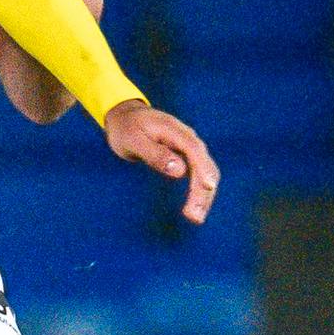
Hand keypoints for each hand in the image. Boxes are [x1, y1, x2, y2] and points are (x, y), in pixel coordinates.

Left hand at [102, 101, 220, 223]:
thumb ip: (155, 154)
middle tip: (195, 217)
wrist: (126, 117)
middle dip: (203, 191)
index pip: (195, 151)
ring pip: (205, 172)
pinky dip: (200, 191)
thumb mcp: (134, 140)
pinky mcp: (187, 156)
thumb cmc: (127, 129)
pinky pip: (199, 174)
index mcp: (175, 131)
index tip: (207, 188)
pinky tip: (195, 208)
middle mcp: (188, 138)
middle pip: (204, 165)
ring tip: (196, 218)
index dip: (203, 170)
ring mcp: (189, 147)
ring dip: (204, 195)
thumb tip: (180, 170)